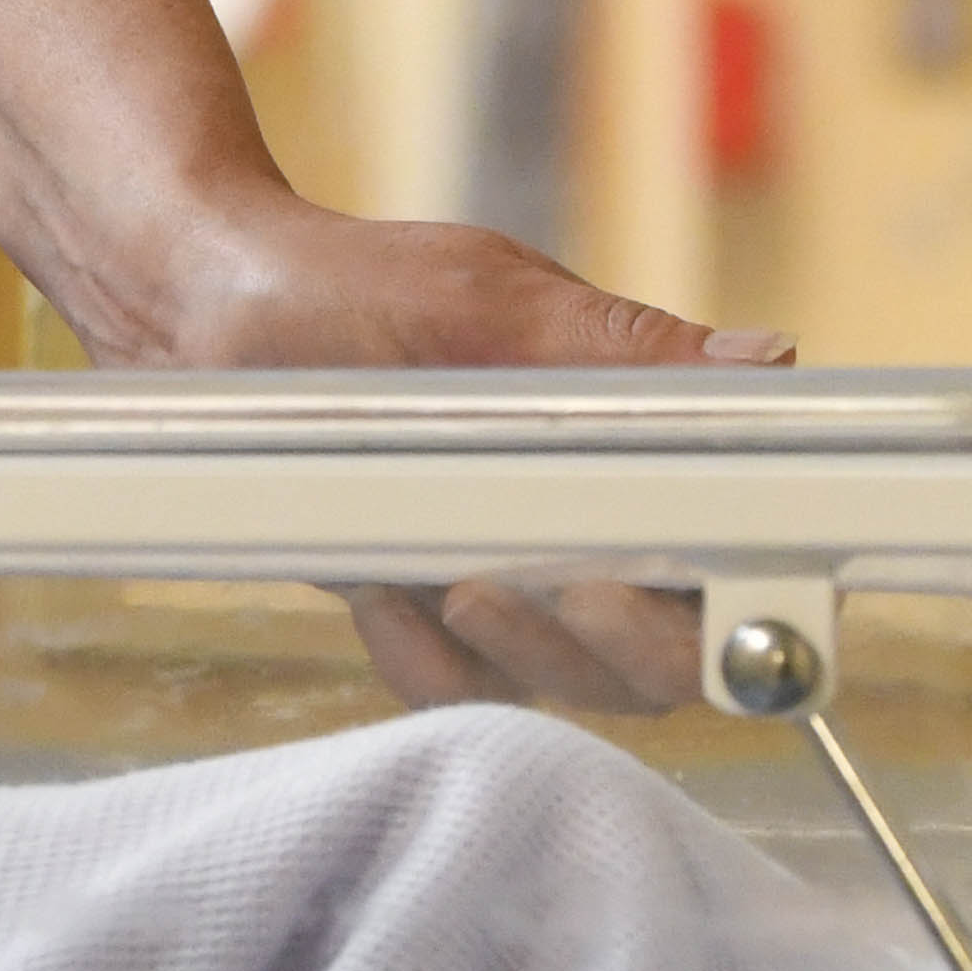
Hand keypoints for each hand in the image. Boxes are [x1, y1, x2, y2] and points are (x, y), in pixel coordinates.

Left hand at [95, 189, 773, 716]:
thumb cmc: (348, 283)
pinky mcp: (421, 609)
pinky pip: (448, 686)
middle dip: (618, 648)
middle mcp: (584, 527)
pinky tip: (382, 591)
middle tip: (550, 589)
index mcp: (633, 451)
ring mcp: (503, 575)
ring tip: (457, 581)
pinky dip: (422, 658)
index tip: (695, 588)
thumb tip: (771, 362)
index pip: (732, 571)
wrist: (200, 307)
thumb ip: (618, 350)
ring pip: (558, 688)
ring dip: (519, 658)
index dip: (740, 610)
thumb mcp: (482, 299)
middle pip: (658, 664)